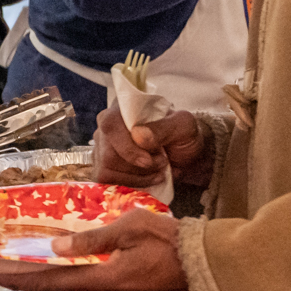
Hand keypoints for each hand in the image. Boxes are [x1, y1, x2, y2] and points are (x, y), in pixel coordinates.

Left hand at [0, 208, 192, 290]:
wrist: (216, 270)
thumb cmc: (178, 244)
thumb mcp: (133, 228)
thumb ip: (93, 238)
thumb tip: (57, 245)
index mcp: (103, 281)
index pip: (48, 280)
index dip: (15, 276)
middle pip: (56, 286)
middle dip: (27, 276)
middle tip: (0, 264)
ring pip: (75, 287)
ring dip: (51, 275)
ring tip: (27, 261)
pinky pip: (94, 287)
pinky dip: (75, 275)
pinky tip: (68, 262)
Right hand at [93, 106, 210, 188]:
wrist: (187, 154)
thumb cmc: (183, 135)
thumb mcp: (183, 125)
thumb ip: (163, 128)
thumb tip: (138, 136)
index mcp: (123, 107)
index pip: (111, 125)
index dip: (127, 147)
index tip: (148, 161)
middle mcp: (107, 125)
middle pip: (108, 153)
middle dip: (138, 165)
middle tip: (162, 162)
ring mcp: (103, 145)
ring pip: (107, 169)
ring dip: (137, 175)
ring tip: (157, 169)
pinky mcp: (105, 165)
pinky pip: (108, 179)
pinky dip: (131, 182)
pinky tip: (147, 178)